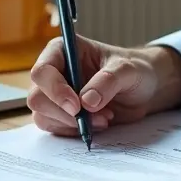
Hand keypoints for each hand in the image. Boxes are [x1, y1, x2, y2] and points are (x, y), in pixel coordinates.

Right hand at [27, 35, 180, 135]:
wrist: (143, 90)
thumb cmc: (134, 70)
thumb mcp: (128, 70)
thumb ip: (108, 80)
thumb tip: (86, 101)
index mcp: (63, 50)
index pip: (43, 71)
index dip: (55, 89)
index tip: (76, 106)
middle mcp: (54, 72)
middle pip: (37, 97)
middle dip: (64, 112)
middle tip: (94, 117)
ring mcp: (55, 95)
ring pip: (43, 115)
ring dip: (72, 123)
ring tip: (105, 118)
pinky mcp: (60, 114)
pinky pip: (54, 128)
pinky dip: (74, 130)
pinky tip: (98, 124)